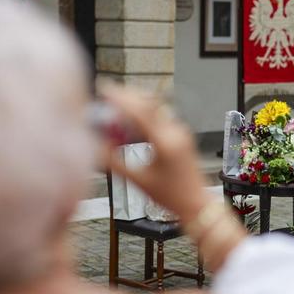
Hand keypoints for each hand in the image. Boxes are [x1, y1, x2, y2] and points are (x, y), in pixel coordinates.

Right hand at [100, 82, 211, 222]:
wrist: (197, 204)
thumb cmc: (172, 196)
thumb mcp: (138, 180)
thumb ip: (115, 162)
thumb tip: (96, 148)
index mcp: (165, 142)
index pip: (139, 111)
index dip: (120, 98)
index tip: (105, 89)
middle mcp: (176, 132)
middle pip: (149, 104)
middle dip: (127, 96)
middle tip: (108, 94)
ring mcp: (181, 133)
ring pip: (155, 110)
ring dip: (135, 107)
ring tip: (116, 112)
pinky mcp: (182, 136)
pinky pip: (161, 119)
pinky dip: (145, 117)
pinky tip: (132, 126)